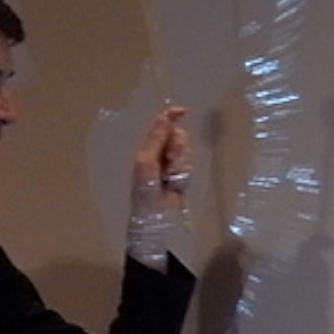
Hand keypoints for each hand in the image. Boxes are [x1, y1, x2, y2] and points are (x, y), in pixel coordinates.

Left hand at [128, 106, 191, 267]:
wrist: (155, 221)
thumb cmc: (145, 192)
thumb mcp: (146, 163)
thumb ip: (157, 139)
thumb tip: (166, 117)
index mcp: (145, 149)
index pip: (160, 126)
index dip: (172, 117)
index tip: (186, 112)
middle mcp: (158, 155)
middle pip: (177, 137)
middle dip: (176, 147)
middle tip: (167, 162)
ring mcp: (170, 168)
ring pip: (185, 153)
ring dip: (179, 163)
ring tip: (170, 179)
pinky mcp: (180, 180)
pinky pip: (188, 168)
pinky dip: (184, 175)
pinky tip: (176, 186)